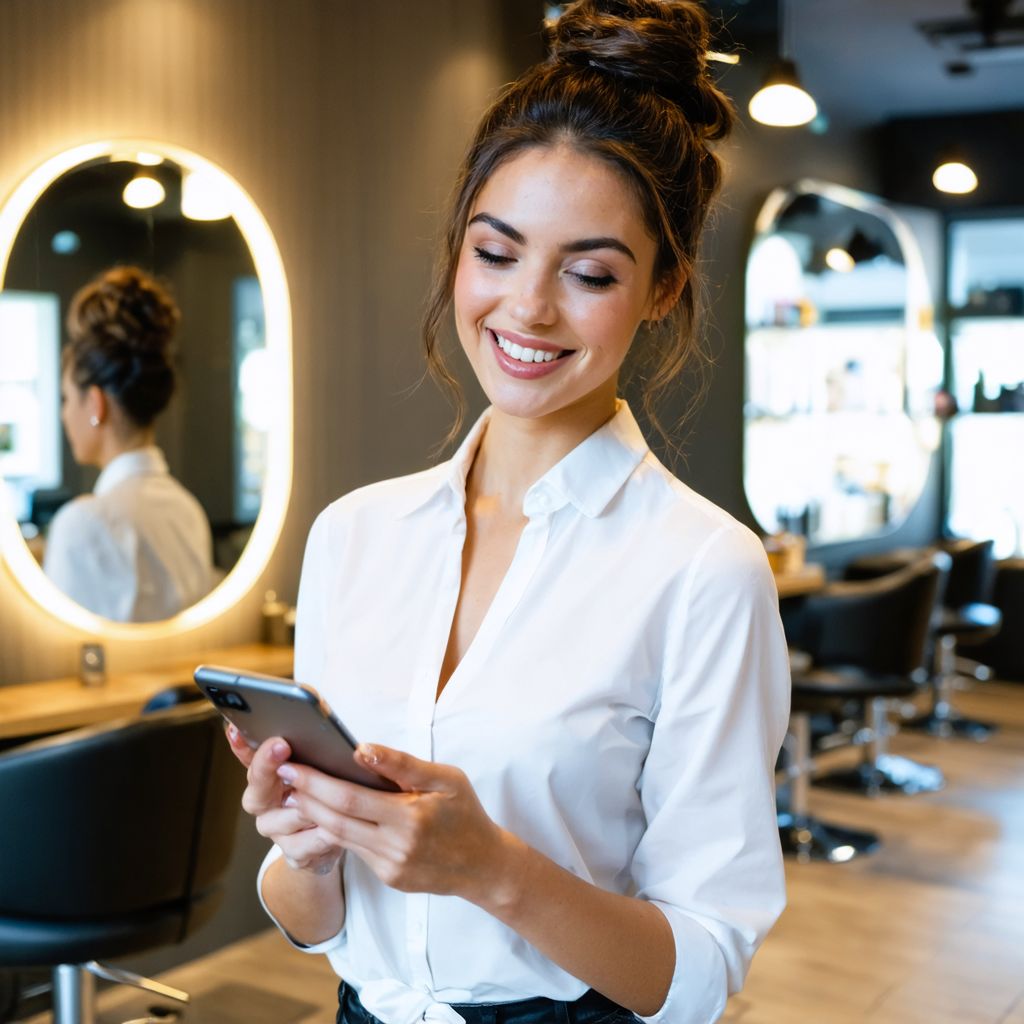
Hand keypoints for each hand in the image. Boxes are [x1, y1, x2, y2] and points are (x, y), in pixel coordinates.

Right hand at [227, 726, 345, 875]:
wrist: (331, 837)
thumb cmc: (324, 790)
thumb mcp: (316, 762)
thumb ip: (305, 743)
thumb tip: (303, 713)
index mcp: (266, 776)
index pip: (248, 757)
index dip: (242, 744)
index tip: (243, 727)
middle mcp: (264, 802)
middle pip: (256, 788)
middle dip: (267, 765)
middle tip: (281, 746)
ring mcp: (275, 830)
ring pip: (281, 819)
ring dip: (303, 808)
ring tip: (321, 796)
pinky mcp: (293, 853)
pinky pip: (302, 845)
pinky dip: (319, 836)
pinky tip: (332, 830)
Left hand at [278, 744, 519, 904]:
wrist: (483, 866)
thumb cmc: (465, 814)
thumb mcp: (445, 779)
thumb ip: (402, 764)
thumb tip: (361, 750)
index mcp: (410, 818)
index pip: (349, 799)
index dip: (315, 782)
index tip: (292, 765)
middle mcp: (396, 846)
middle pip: (335, 820)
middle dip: (305, 796)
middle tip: (284, 774)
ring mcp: (389, 866)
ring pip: (340, 837)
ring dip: (314, 814)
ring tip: (296, 791)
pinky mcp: (387, 877)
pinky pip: (355, 849)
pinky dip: (336, 829)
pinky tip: (325, 812)